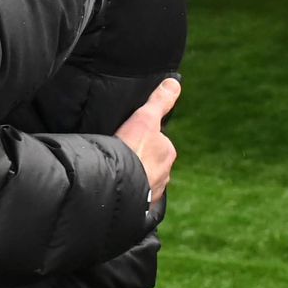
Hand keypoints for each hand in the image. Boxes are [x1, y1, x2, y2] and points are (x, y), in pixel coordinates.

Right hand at [113, 78, 179, 211]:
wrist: (119, 185)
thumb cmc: (133, 149)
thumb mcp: (144, 118)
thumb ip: (159, 101)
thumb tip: (174, 82)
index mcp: (167, 152)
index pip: (154, 141)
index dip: (138, 138)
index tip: (124, 138)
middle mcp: (165, 173)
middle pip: (149, 161)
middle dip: (136, 159)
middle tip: (117, 153)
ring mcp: (152, 191)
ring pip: (141, 178)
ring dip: (131, 176)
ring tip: (112, 170)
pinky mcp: (140, 205)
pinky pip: (133, 195)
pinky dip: (125, 191)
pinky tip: (113, 187)